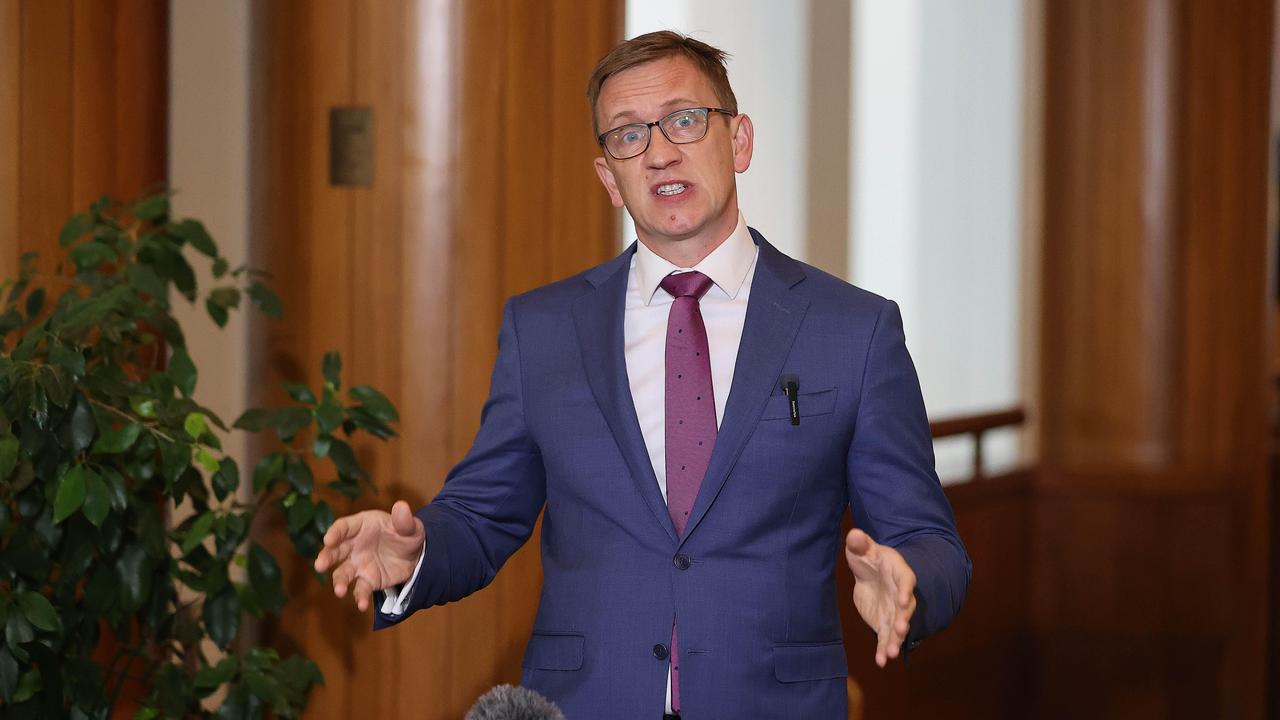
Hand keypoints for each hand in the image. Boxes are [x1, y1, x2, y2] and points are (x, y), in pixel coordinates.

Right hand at [313, 500, 425, 611]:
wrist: (414, 556)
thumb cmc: (407, 534)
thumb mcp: (411, 526)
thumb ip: (404, 520)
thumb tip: (402, 506)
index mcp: (361, 526)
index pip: (344, 527)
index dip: (335, 533)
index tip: (328, 540)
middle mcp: (353, 545)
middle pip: (335, 550)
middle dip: (326, 557)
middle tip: (320, 566)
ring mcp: (357, 564)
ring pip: (343, 573)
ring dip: (339, 581)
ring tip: (339, 591)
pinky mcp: (366, 580)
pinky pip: (360, 589)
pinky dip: (360, 597)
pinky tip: (362, 605)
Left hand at [845, 528, 916, 666]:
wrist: (871, 573)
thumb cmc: (869, 557)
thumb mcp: (862, 548)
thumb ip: (859, 543)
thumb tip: (854, 535)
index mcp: (899, 572)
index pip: (905, 581)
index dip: (904, 590)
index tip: (902, 600)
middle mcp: (900, 594)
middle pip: (906, 609)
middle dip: (904, 620)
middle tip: (901, 631)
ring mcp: (895, 611)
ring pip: (898, 628)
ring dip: (895, 641)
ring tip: (891, 654)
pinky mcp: (885, 623)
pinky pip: (886, 638)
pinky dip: (884, 649)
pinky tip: (881, 661)